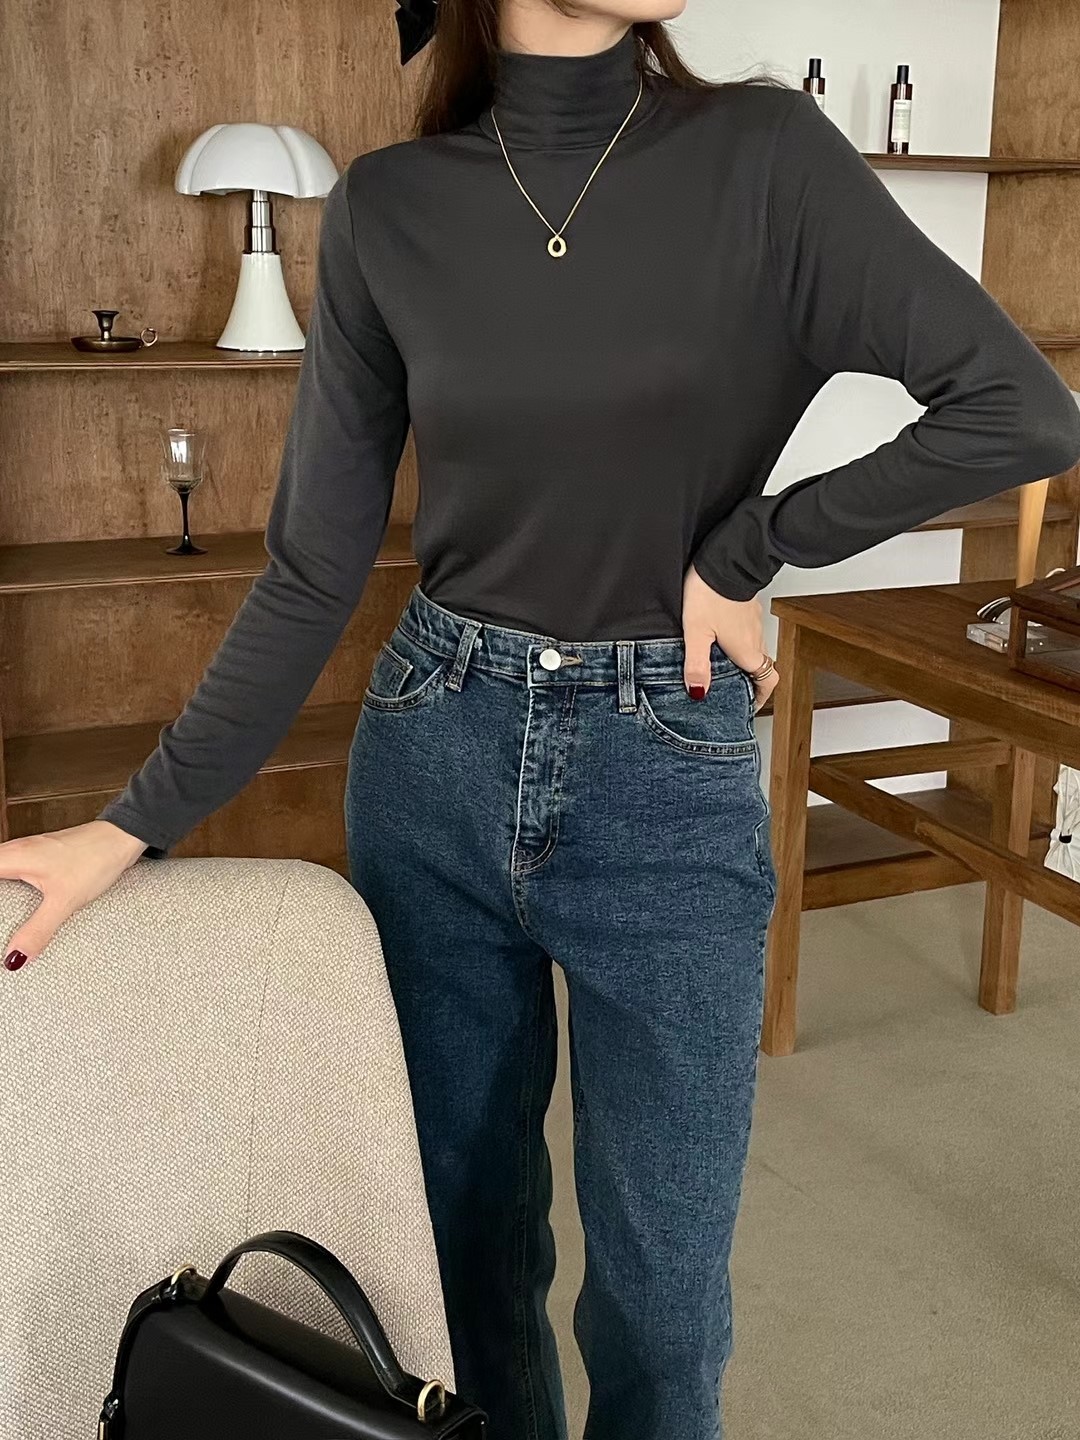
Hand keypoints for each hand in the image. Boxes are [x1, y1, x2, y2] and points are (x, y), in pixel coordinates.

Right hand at [0, 821, 147, 971]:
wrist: (122, 838)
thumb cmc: (96, 859)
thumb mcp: (64, 901)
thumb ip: (38, 930)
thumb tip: (15, 958)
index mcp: (13, 857)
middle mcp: (15, 851)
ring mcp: (27, 852)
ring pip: (0, 871)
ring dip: (0, 892)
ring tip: (4, 918)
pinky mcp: (41, 856)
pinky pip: (12, 871)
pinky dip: (7, 886)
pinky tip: (14, 902)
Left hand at [682, 563, 779, 711]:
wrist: (726, 558)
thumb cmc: (710, 593)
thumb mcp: (696, 633)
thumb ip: (697, 664)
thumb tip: (698, 693)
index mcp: (747, 650)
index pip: (768, 681)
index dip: (762, 696)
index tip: (749, 705)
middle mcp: (755, 638)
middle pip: (761, 667)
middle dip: (749, 681)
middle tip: (731, 689)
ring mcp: (753, 621)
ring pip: (755, 648)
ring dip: (743, 660)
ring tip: (721, 665)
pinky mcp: (747, 607)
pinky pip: (748, 631)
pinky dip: (739, 640)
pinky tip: (719, 636)